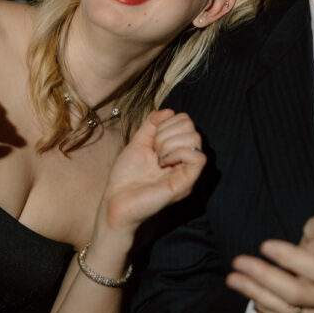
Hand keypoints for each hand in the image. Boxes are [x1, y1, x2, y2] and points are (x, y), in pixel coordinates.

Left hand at [97, 109, 205, 239]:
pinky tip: (163, 162)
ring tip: (157, 158)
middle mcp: (185, 161)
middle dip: (167, 132)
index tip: (152, 140)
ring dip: (170, 142)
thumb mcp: (138, 142)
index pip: (186, 121)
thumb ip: (152, 124)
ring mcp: (187, 173)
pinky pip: (198, 158)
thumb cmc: (126, 176)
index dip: (167, 122)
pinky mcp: (186, 183)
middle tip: (154, 150)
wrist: (115, 201)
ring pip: (196, 139)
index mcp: (176, 150)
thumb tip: (169, 111)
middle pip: (192, 127)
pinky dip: (178, 153)